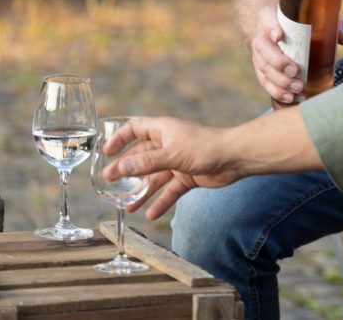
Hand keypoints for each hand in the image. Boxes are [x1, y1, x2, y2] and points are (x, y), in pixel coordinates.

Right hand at [98, 116, 243, 220]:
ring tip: (126, 205)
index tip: (107, 152)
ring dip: (141, 190)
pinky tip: (150, 214)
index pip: (135, 128)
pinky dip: (161, 201)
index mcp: (163, 130)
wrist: (235, 158)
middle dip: (126, 170)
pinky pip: (170, 190)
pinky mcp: (188, 176)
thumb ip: (146, 163)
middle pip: (141, 157)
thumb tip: (119, 168)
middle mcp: (168, 144)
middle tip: (108, 184)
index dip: (119, 138)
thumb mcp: (172, 155)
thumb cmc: (205, 147)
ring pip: (154, 177)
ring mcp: (178, 161)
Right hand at [250, 5, 342, 104]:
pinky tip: (289, 97)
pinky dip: (276, 91)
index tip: (279, 35)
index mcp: (271, 16)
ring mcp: (259, 54)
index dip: (271, 27)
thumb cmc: (301, 23)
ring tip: (298, 87)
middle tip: (296, 71)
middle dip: (278, 61)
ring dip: (280, 81)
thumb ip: (332, 25)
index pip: (267, 18)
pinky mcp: (261, 70)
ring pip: (263, 68)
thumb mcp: (316, 20)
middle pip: (262, 48)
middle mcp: (261, 35)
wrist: (282, 31)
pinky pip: (264, 82)